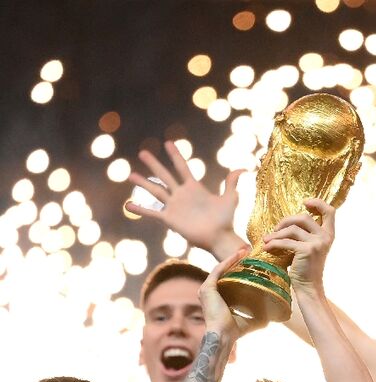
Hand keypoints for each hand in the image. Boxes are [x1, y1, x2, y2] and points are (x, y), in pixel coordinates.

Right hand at [126, 141, 247, 259]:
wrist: (219, 238)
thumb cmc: (225, 220)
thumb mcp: (230, 198)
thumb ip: (231, 183)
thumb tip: (242, 168)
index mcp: (194, 188)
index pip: (182, 167)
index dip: (175, 155)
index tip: (168, 143)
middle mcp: (181, 195)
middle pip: (165, 176)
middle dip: (154, 164)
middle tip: (143, 152)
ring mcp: (174, 206)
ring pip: (155, 191)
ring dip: (143, 183)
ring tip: (130, 175)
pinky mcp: (169, 219)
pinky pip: (152, 212)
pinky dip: (140, 209)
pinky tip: (127, 204)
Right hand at [199, 248, 266, 337]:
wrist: (224, 336)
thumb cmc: (235, 331)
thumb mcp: (251, 320)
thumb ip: (259, 315)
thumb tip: (275, 315)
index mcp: (218, 298)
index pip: (228, 279)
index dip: (239, 269)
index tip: (252, 261)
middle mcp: (210, 292)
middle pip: (225, 272)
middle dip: (236, 261)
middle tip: (249, 252)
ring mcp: (206, 289)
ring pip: (221, 268)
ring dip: (233, 258)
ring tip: (245, 250)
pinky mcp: (207, 288)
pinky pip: (218, 270)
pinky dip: (228, 261)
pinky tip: (239, 255)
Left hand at [262, 199, 334, 295]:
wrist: (308, 287)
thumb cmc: (306, 267)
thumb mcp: (311, 247)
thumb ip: (307, 233)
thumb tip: (288, 220)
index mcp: (329, 234)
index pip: (330, 211)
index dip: (318, 203)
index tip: (305, 203)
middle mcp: (325, 237)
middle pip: (304, 217)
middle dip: (286, 220)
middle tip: (275, 228)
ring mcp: (317, 243)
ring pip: (292, 229)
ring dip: (276, 234)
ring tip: (267, 240)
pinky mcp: (307, 250)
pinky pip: (286, 241)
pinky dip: (274, 243)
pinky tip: (267, 247)